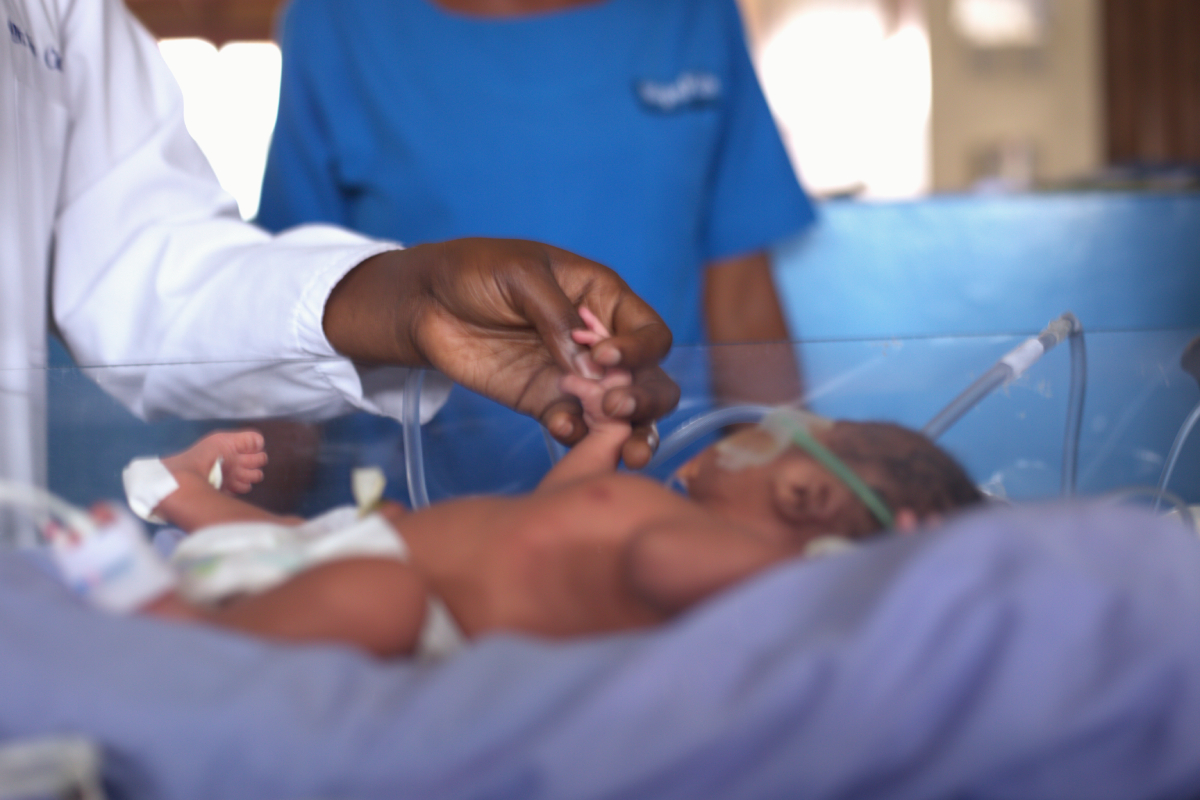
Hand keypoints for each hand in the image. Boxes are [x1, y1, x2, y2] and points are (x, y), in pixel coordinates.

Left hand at [322, 239, 678, 467]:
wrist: (423, 301)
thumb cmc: (474, 270)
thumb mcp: (521, 276)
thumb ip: (558, 319)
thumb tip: (593, 369)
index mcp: (604, 299)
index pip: (650, 333)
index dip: (639, 350)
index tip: (606, 357)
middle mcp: (600, 342)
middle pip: (650, 379)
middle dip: (644, 399)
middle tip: (615, 408)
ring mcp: (574, 377)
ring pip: (622, 413)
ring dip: (629, 432)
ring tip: (623, 450)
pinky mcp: (544, 402)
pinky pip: (574, 426)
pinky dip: (576, 435)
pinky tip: (562, 430)